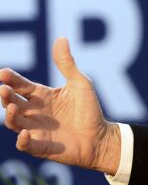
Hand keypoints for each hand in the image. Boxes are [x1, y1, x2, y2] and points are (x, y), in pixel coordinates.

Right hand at [1, 38, 120, 173]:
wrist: (101, 137)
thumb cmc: (89, 110)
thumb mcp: (80, 84)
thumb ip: (67, 64)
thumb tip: (61, 38)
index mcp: (42, 96)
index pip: (21, 85)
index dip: (11, 79)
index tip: (3, 73)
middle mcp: (34, 112)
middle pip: (12, 102)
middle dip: (6, 96)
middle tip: (4, 89)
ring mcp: (36, 129)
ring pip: (14, 122)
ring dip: (10, 116)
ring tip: (11, 108)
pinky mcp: (42, 146)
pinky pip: (26, 145)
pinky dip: (22, 141)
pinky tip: (24, 134)